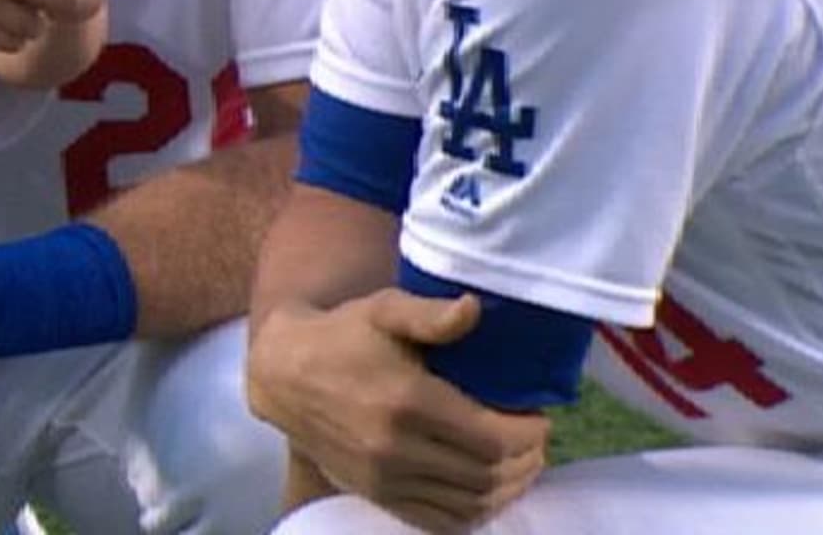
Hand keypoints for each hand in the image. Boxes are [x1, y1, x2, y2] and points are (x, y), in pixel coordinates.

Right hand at [246, 290, 550, 532]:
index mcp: (408, 401)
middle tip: (535, 442)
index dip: (529, 435)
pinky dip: (470, 514)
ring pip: (467, 503)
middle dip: (525, 463)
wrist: (283, 372)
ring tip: (519, 467)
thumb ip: (429, 314)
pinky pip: (436, 520)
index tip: (539, 419)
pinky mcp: (374, 493)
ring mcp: (384, 478)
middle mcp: (397, 448)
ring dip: (506, 491)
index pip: (493, 439)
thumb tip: (473, 309)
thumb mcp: (384, 310)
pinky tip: (485, 494)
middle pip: (487, 475)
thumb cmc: (342, 335)